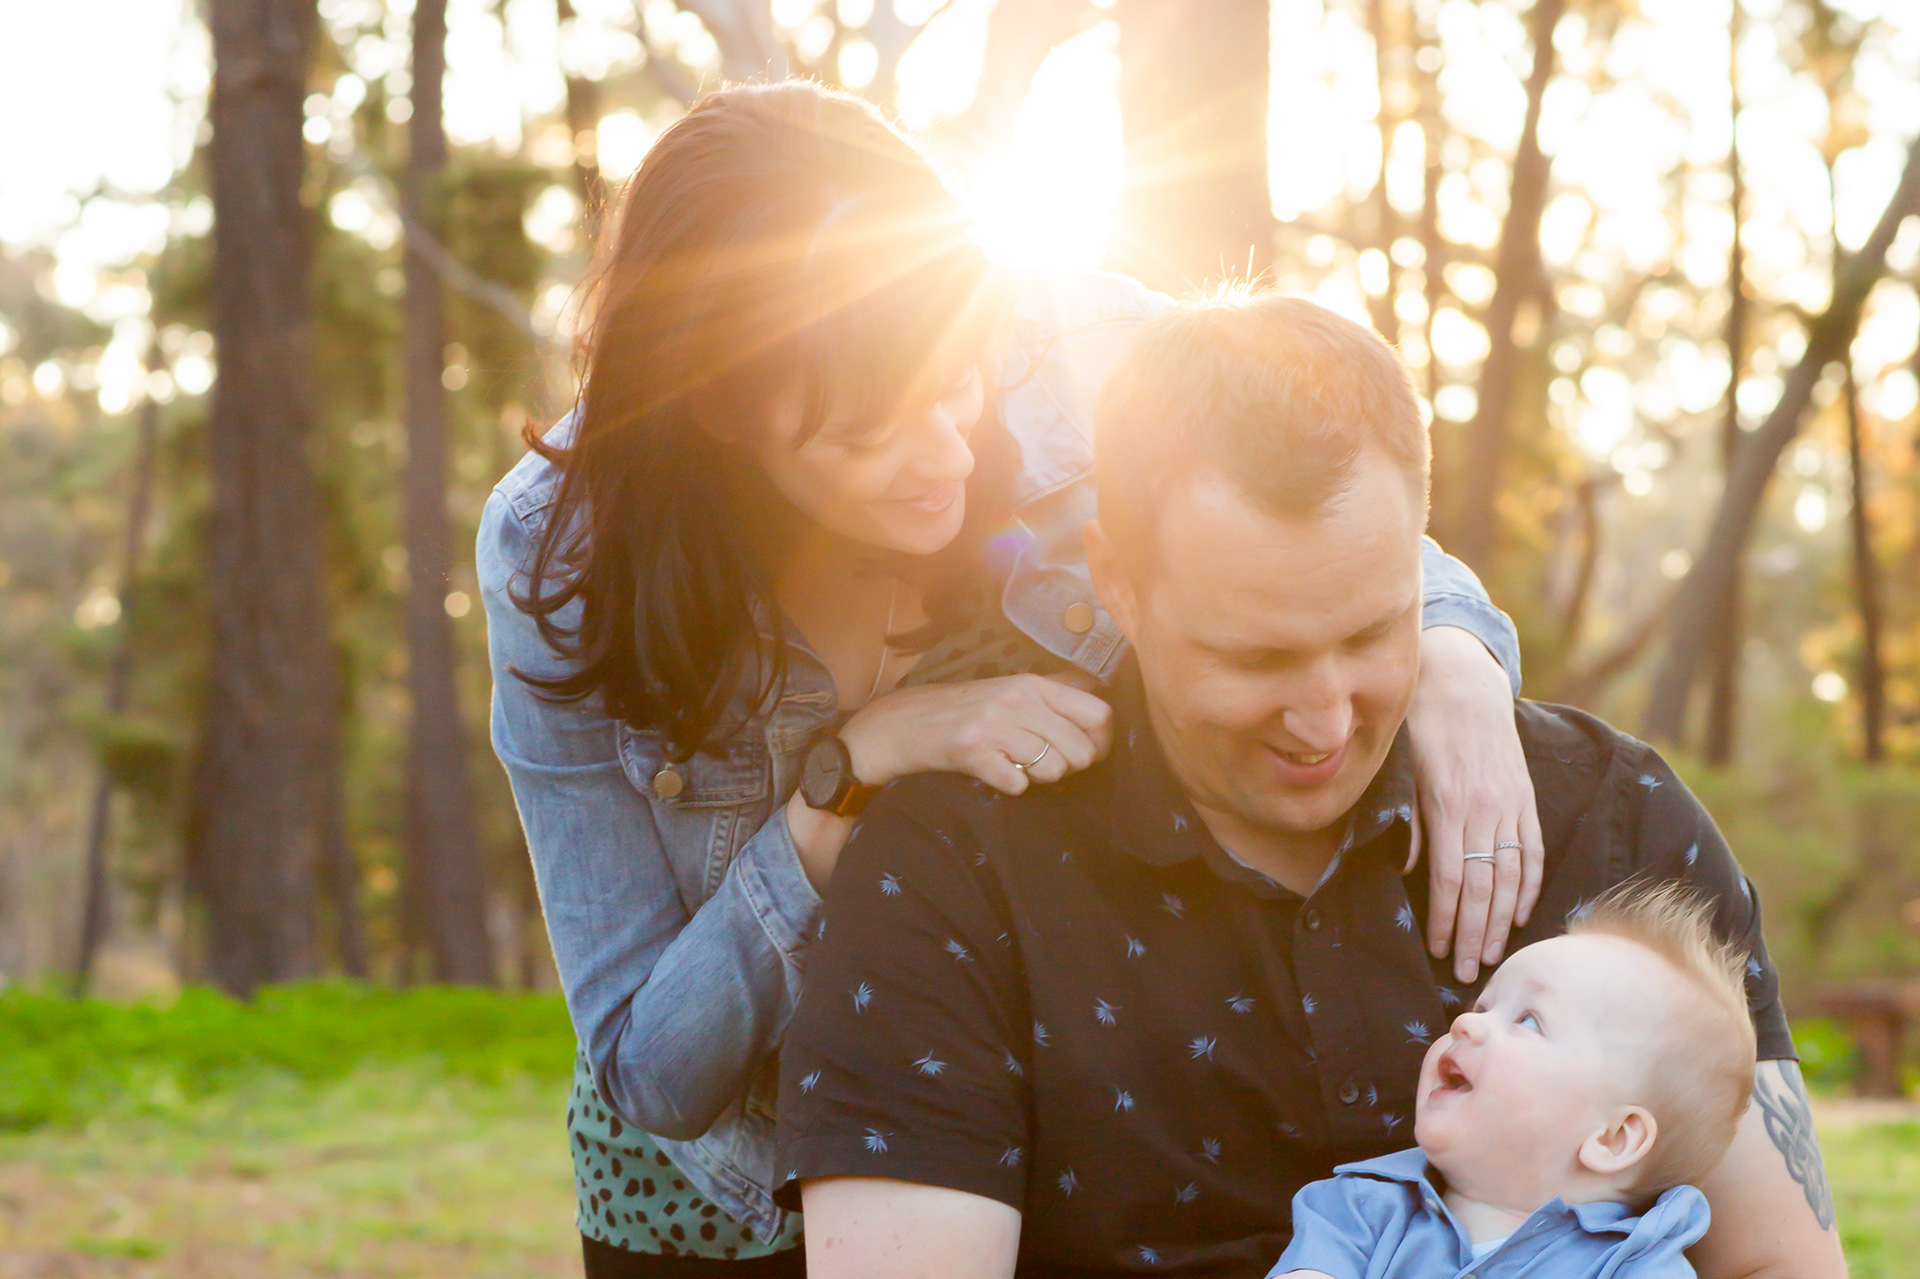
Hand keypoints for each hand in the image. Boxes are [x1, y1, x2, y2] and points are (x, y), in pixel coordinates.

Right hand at [787, 673, 1112, 889]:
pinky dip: (1010, 786)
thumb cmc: (963, 711)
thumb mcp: (1010, 690)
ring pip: (1054, 769)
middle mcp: (1018, 699)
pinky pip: (1017, 784)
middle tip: (1044, 765)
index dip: (1101, 741)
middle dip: (1069, 767)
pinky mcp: (972, 750)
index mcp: (1033, 683)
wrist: (902, 724)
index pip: (1098, 714)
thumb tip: (1100, 707)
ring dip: (1039, 778)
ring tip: (1016, 767)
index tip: (1086, 751)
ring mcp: (994, 724)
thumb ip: (1053, 696)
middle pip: (1081, 750)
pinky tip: (994, 773)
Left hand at [1405, 625, 1542, 982]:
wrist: (1461, 678)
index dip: (1447, 919)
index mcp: (1448, 803)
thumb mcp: (1400, 765)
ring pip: (1511, 875)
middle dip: (1476, 935)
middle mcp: (1484, 808)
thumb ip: (1405, 817)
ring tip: (1492, 956)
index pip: (1451, 878)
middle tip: (1468, 974)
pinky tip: (1520, 914)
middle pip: (1484, 887)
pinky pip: (1532, 849)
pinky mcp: (1524, 797)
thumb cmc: (1419, 723)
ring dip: (1501, 921)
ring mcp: (1509, 803)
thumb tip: (1404, 867)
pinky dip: (1529, 885)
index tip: (1439, 950)